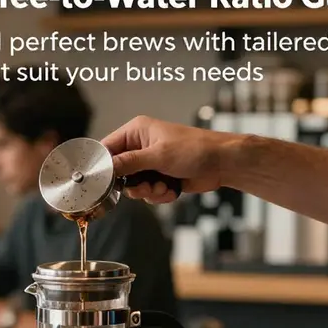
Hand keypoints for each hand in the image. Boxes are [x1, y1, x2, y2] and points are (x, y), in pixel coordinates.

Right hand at [101, 116, 234, 203]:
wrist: (221, 163)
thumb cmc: (195, 149)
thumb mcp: (158, 155)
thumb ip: (130, 162)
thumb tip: (107, 168)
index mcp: (137, 132)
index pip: (108, 148)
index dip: (105, 165)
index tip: (107, 180)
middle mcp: (141, 146)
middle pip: (119, 172)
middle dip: (133, 184)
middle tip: (145, 186)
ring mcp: (150, 163)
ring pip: (134, 186)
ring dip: (148, 191)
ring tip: (163, 186)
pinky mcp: (160, 177)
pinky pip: (148, 192)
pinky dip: (159, 195)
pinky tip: (172, 189)